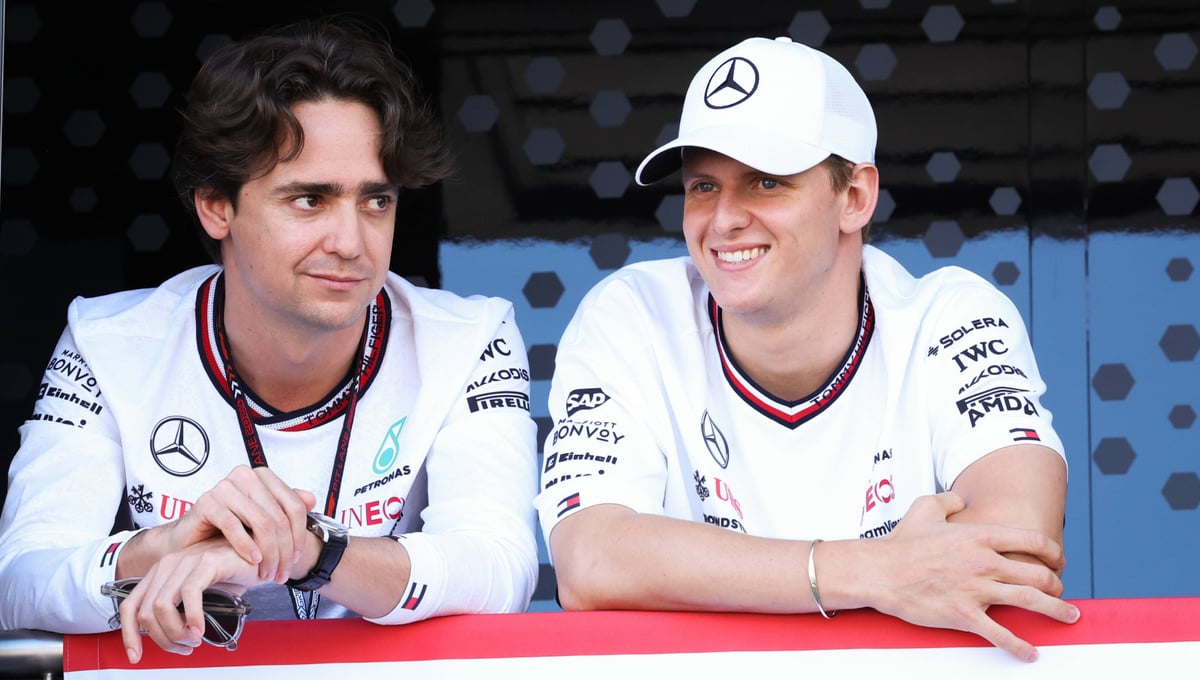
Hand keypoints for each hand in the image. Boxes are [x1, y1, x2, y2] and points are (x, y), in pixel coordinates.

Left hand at [116, 537, 256, 662]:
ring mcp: (187, 561)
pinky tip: (201, 627)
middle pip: (146, 613)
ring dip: (177, 631)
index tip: (136, 655)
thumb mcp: (199, 593)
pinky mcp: (207, 562)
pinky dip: (192, 617)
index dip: (130, 635)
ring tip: (195, 638)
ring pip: (162, 607)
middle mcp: (169, 564)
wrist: (261, 553)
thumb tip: (172, 638)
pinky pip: (189, 595)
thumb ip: (180, 610)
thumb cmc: (233, 572)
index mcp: (161, 572)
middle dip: (164, 639)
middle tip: (186, 646)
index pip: (131, 606)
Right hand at [165, 465, 315, 583]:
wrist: (190, 539)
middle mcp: (245, 476)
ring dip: (269, 553)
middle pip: (279, 517)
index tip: (297, 559)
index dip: (299, 536)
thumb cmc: (227, 530)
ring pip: (261, 522)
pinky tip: (253, 560)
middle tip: (282, 573)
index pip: (294, 506)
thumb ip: (286, 508)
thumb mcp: (261, 519)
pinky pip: (234, 526)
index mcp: (262, 476)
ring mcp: (224, 487)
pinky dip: (246, 546)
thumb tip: (312, 499)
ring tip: (268, 573)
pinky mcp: (206, 502)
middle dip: (284, 550)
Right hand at [866, 492, 1078, 661]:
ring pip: (1031, 601)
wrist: (879, 571)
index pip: (1032, 540)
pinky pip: (1000, 634)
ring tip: (1069, 617)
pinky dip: (1020, 646)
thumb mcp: (925, 507)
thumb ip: (948, 499)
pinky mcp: (964, 615)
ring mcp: (976, 590)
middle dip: (1057, 583)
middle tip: (1060, 590)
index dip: (1053, 551)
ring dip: (1056, 610)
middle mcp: (984, 562)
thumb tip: (959, 498)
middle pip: (1038, 573)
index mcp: (979, 536)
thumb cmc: (901, 542)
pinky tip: (1031, 653)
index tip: (1058, 559)